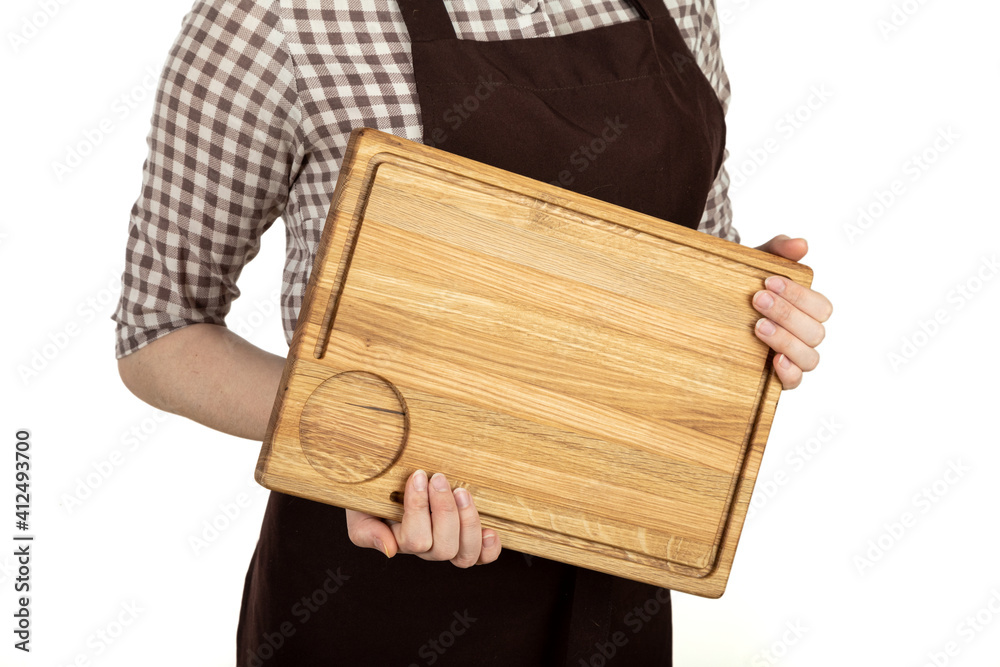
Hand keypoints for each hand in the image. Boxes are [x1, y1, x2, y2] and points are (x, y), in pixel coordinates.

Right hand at [345, 469, 501, 567]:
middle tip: (439, 478)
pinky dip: (489, 548)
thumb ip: (366, 532)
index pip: (414, 540)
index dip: (419, 508)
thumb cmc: (372, 491)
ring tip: (461, 492)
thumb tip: (391, 551)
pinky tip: (490, 531)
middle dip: (444, 511)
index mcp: (400, 541)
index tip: (418, 475)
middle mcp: (427, 548)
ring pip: (465, 553)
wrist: (386, 476)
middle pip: (443, 548)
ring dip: (468, 521)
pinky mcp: (468, 537)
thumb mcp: (359, 509)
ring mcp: (449, 544)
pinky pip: (483, 557)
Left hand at [752, 235, 832, 389]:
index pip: (820, 307)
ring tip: (758, 326)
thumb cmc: (745, 284)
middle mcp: (805, 336)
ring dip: (786, 340)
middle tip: (757, 300)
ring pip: (809, 357)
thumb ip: (779, 250)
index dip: (798, 295)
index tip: (769, 281)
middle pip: (815, 332)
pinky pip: (795, 382)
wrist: (714, 303)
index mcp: (807, 310)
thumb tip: (800, 244)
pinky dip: (789, 372)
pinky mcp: (777, 376)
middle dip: (787, 314)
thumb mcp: (757, 263)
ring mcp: (793, 357)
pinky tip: (774, 360)